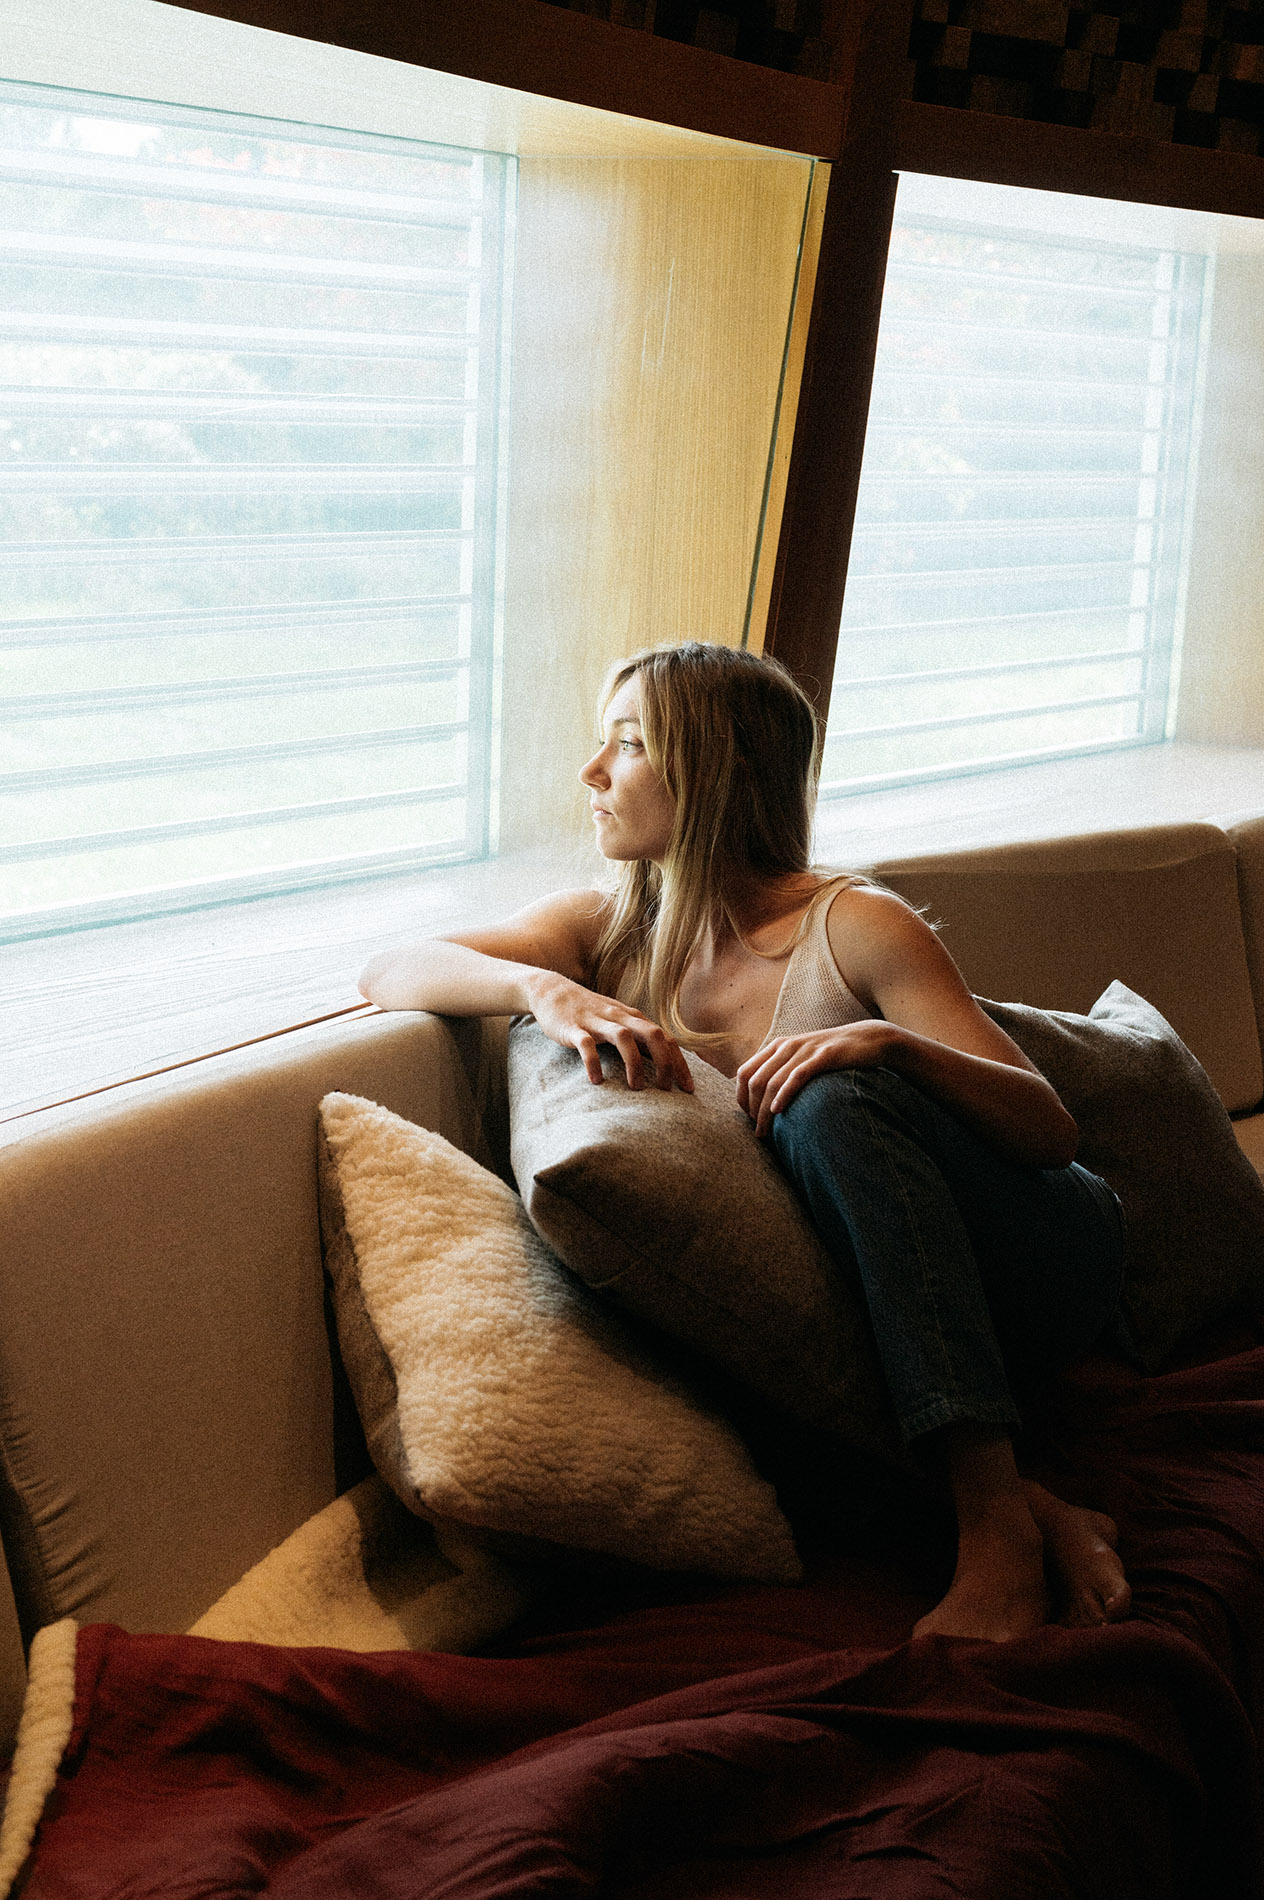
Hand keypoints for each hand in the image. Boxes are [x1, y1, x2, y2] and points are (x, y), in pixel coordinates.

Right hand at [525, 971, 692, 1091]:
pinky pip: (586, 1045)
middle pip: (653, 1035)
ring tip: (637, 1088)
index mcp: (633, 1018)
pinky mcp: (574, 1028)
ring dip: (634, 1063)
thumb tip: (662, 1065)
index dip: (680, 1064)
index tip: (688, 1088)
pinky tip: (596, 1081)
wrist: (552, 991)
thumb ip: (638, 1038)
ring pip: (624, 1038)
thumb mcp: (618, 1021)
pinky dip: (593, 1063)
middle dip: (664, 1063)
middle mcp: (620, 1017)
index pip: (666, 1039)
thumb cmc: (589, 1011)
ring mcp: (597, 1021)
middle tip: (666, 1090)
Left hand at [735, 1021, 901, 1136]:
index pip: (744, 1073)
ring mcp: (804, 1050)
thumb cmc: (834, 1056)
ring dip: (763, 1110)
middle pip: (755, 1081)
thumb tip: (765, 1101)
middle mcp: (786, 1046)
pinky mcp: (823, 1056)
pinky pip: (796, 1076)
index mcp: (777, 1047)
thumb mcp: (803, 1059)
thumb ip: (784, 1072)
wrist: (868, 1039)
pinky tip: (778, 1111)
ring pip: (772, 1082)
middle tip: (758, 1132)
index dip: (741, 1098)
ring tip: (764, 1132)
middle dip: (751, 1110)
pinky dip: (784, 1094)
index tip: (748, 1119)